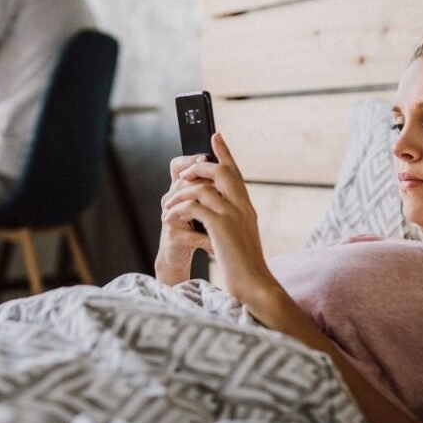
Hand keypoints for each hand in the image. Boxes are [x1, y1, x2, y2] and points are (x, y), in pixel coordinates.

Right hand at [155, 153, 213, 284]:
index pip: (178, 166)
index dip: (189, 160)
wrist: (177, 257)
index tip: (205, 158)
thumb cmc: (193, 229)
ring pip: (187, 205)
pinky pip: (193, 234)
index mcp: (179, 189)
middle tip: (221, 189)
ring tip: (224, 214)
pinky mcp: (173, 237)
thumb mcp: (202, 205)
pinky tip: (220, 244)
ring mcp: (170, 218)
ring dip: (209, 210)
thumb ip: (209, 186)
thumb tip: (228, 164)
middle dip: (204, 184)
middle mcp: (171, 200)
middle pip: (184, 182)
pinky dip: (209, 240)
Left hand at [161, 133, 275, 300]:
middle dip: (198, 169)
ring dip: (180, 194)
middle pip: (221, 172)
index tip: (215, 137)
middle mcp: (242, 207)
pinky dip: (178, 210)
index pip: (235, 173)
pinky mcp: (220, 226)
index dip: (224, 153)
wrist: (254, 285)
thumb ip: (230, 220)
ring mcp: (232, 215)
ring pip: (202, 187)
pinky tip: (169, 219)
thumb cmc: (243, 266)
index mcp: (246, 208)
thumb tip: (210, 209)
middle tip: (182, 176)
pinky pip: (194, 206)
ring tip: (167, 207)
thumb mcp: (239, 237)